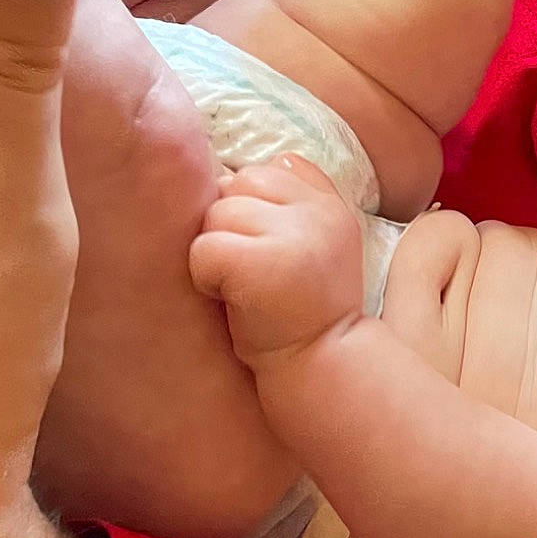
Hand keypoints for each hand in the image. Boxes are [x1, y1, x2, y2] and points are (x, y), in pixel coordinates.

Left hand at [190, 156, 365, 362]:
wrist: (320, 369)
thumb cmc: (304, 314)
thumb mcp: (317, 249)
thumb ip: (293, 204)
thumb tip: (233, 172)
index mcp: (332, 207)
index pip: (275, 168)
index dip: (256, 207)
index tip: (269, 252)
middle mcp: (317, 213)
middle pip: (239, 183)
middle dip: (232, 226)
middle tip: (252, 273)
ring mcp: (292, 235)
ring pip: (217, 213)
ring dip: (218, 251)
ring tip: (242, 288)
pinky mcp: (260, 262)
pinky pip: (204, 248)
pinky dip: (206, 278)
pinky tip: (232, 301)